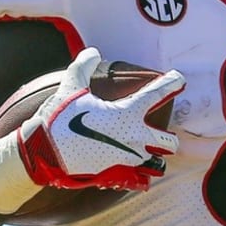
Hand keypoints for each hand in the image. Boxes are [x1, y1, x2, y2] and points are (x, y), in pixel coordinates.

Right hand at [17, 47, 184, 191]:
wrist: (45, 152)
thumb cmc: (59, 118)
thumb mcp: (70, 86)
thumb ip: (83, 66)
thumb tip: (92, 52)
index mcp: (128, 114)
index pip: (157, 94)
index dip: (171, 83)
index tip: (179, 78)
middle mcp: (134, 138)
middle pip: (168, 143)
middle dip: (168, 138)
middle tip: (159, 131)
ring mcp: (127, 158)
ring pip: (154, 160)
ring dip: (151, 153)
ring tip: (141, 147)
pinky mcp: (117, 173)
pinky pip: (134, 172)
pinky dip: (132, 166)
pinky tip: (123, 158)